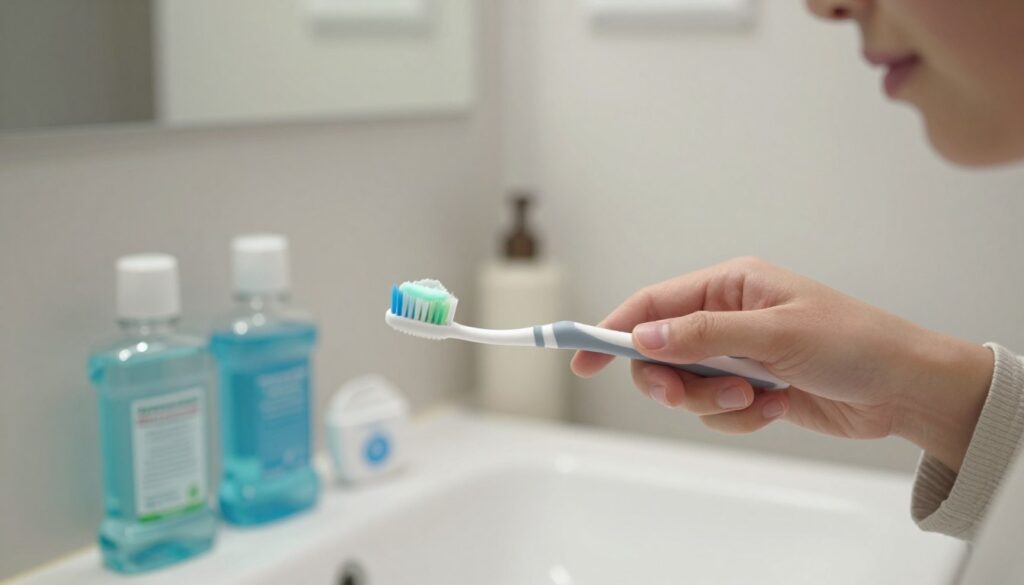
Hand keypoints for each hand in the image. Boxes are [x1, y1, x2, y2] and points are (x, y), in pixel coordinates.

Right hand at [571, 257, 993, 471]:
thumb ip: (704, 335)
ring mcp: (738, 355)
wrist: (904, 389)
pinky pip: (716, 409)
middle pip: (660, 350)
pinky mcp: (751, 388)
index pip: (654, 303)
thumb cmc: (853, 343)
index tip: (582, 356)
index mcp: (730, 285)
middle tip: (678, 394)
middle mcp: (728, 317)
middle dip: (669, 378)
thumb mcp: (775, 334)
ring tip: (755, 397)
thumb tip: (644, 335)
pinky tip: (775, 406)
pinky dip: (739, 416)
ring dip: (712, 400)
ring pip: (686, 385)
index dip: (613, 328)